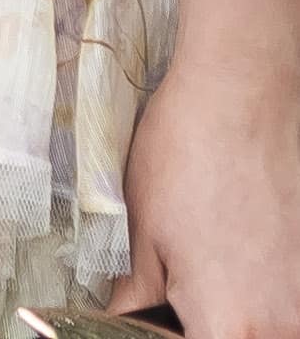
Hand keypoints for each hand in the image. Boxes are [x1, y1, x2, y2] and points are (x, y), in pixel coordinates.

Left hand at [121, 8, 299, 338]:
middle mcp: (279, 325)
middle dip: (207, 318)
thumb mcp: (143, 230)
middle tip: (186, 280)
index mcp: (229, 326)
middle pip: (238, 337)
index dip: (170, 333)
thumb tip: (124, 317)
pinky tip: (244, 244)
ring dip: (242, 306)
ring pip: (268, 324)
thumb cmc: (186, 154)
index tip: (162, 313)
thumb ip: (139, 294)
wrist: (242, 94)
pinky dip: (268, 286)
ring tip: (215, 255)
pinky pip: (290, 301)